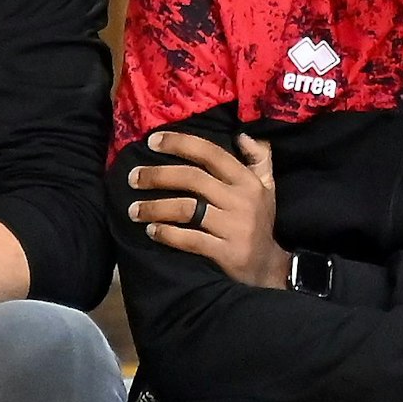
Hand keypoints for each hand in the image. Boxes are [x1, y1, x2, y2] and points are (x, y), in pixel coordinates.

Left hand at [129, 132, 289, 288]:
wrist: (270, 267)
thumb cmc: (259, 221)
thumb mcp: (267, 187)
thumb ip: (259, 158)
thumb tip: (242, 134)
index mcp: (247, 181)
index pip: (211, 153)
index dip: (180, 144)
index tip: (152, 141)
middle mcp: (241, 200)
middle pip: (192, 178)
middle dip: (158, 176)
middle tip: (133, 178)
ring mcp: (235, 227)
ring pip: (186, 209)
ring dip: (154, 207)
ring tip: (133, 210)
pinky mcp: (227, 252)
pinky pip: (190, 239)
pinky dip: (167, 234)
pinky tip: (151, 230)